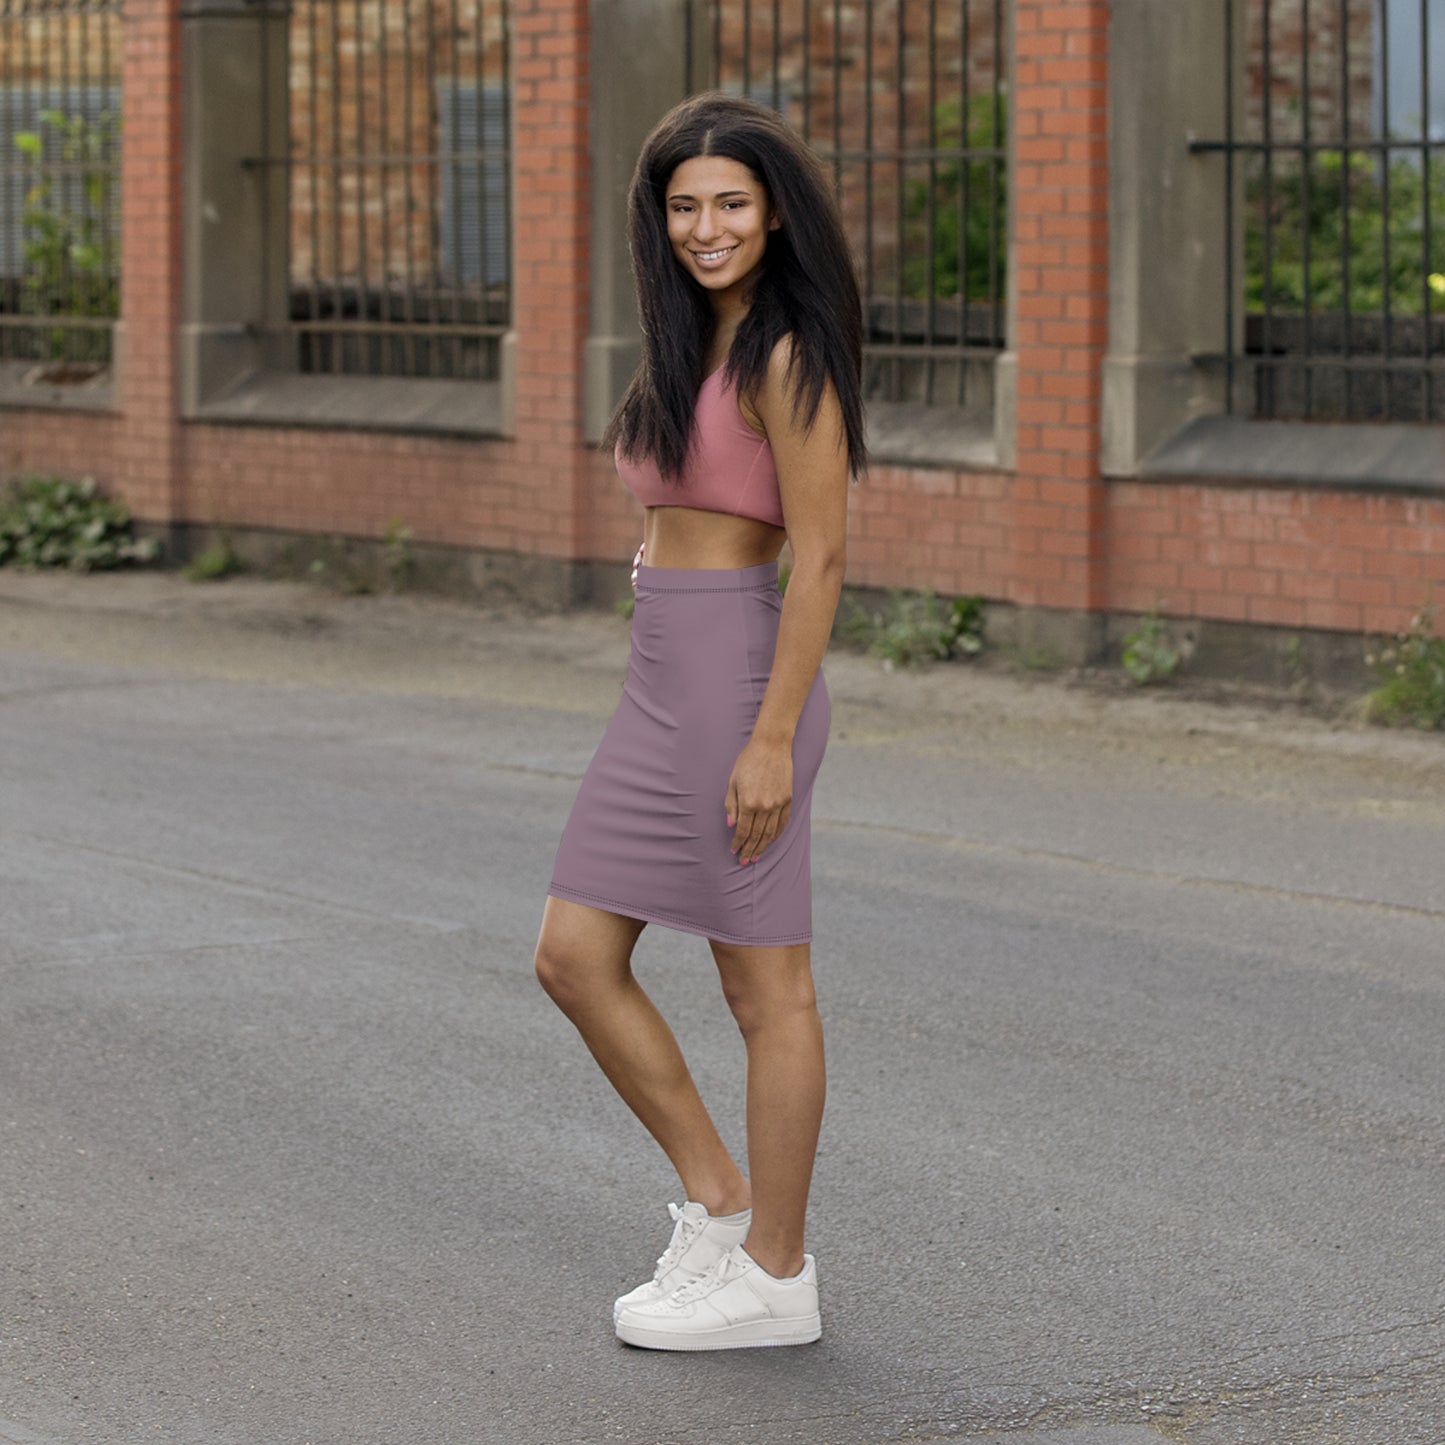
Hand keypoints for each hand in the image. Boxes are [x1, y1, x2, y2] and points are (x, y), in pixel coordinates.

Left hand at [724, 738, 792, 864]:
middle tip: (744, 861)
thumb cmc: (748, 761)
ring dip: (763, 846)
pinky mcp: (788, 799)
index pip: (742, 830)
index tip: (734, 851)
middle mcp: (764, 806)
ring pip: (770, 832)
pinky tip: (771, 841)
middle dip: (749, 850)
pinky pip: (783, 822)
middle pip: (756, 835)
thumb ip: (731, 804)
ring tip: (756, 856)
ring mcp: (778, 804)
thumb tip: (731, 825)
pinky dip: (777, 834)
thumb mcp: (733, 781)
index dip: (737, 843)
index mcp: (748, 802)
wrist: (772, 746)